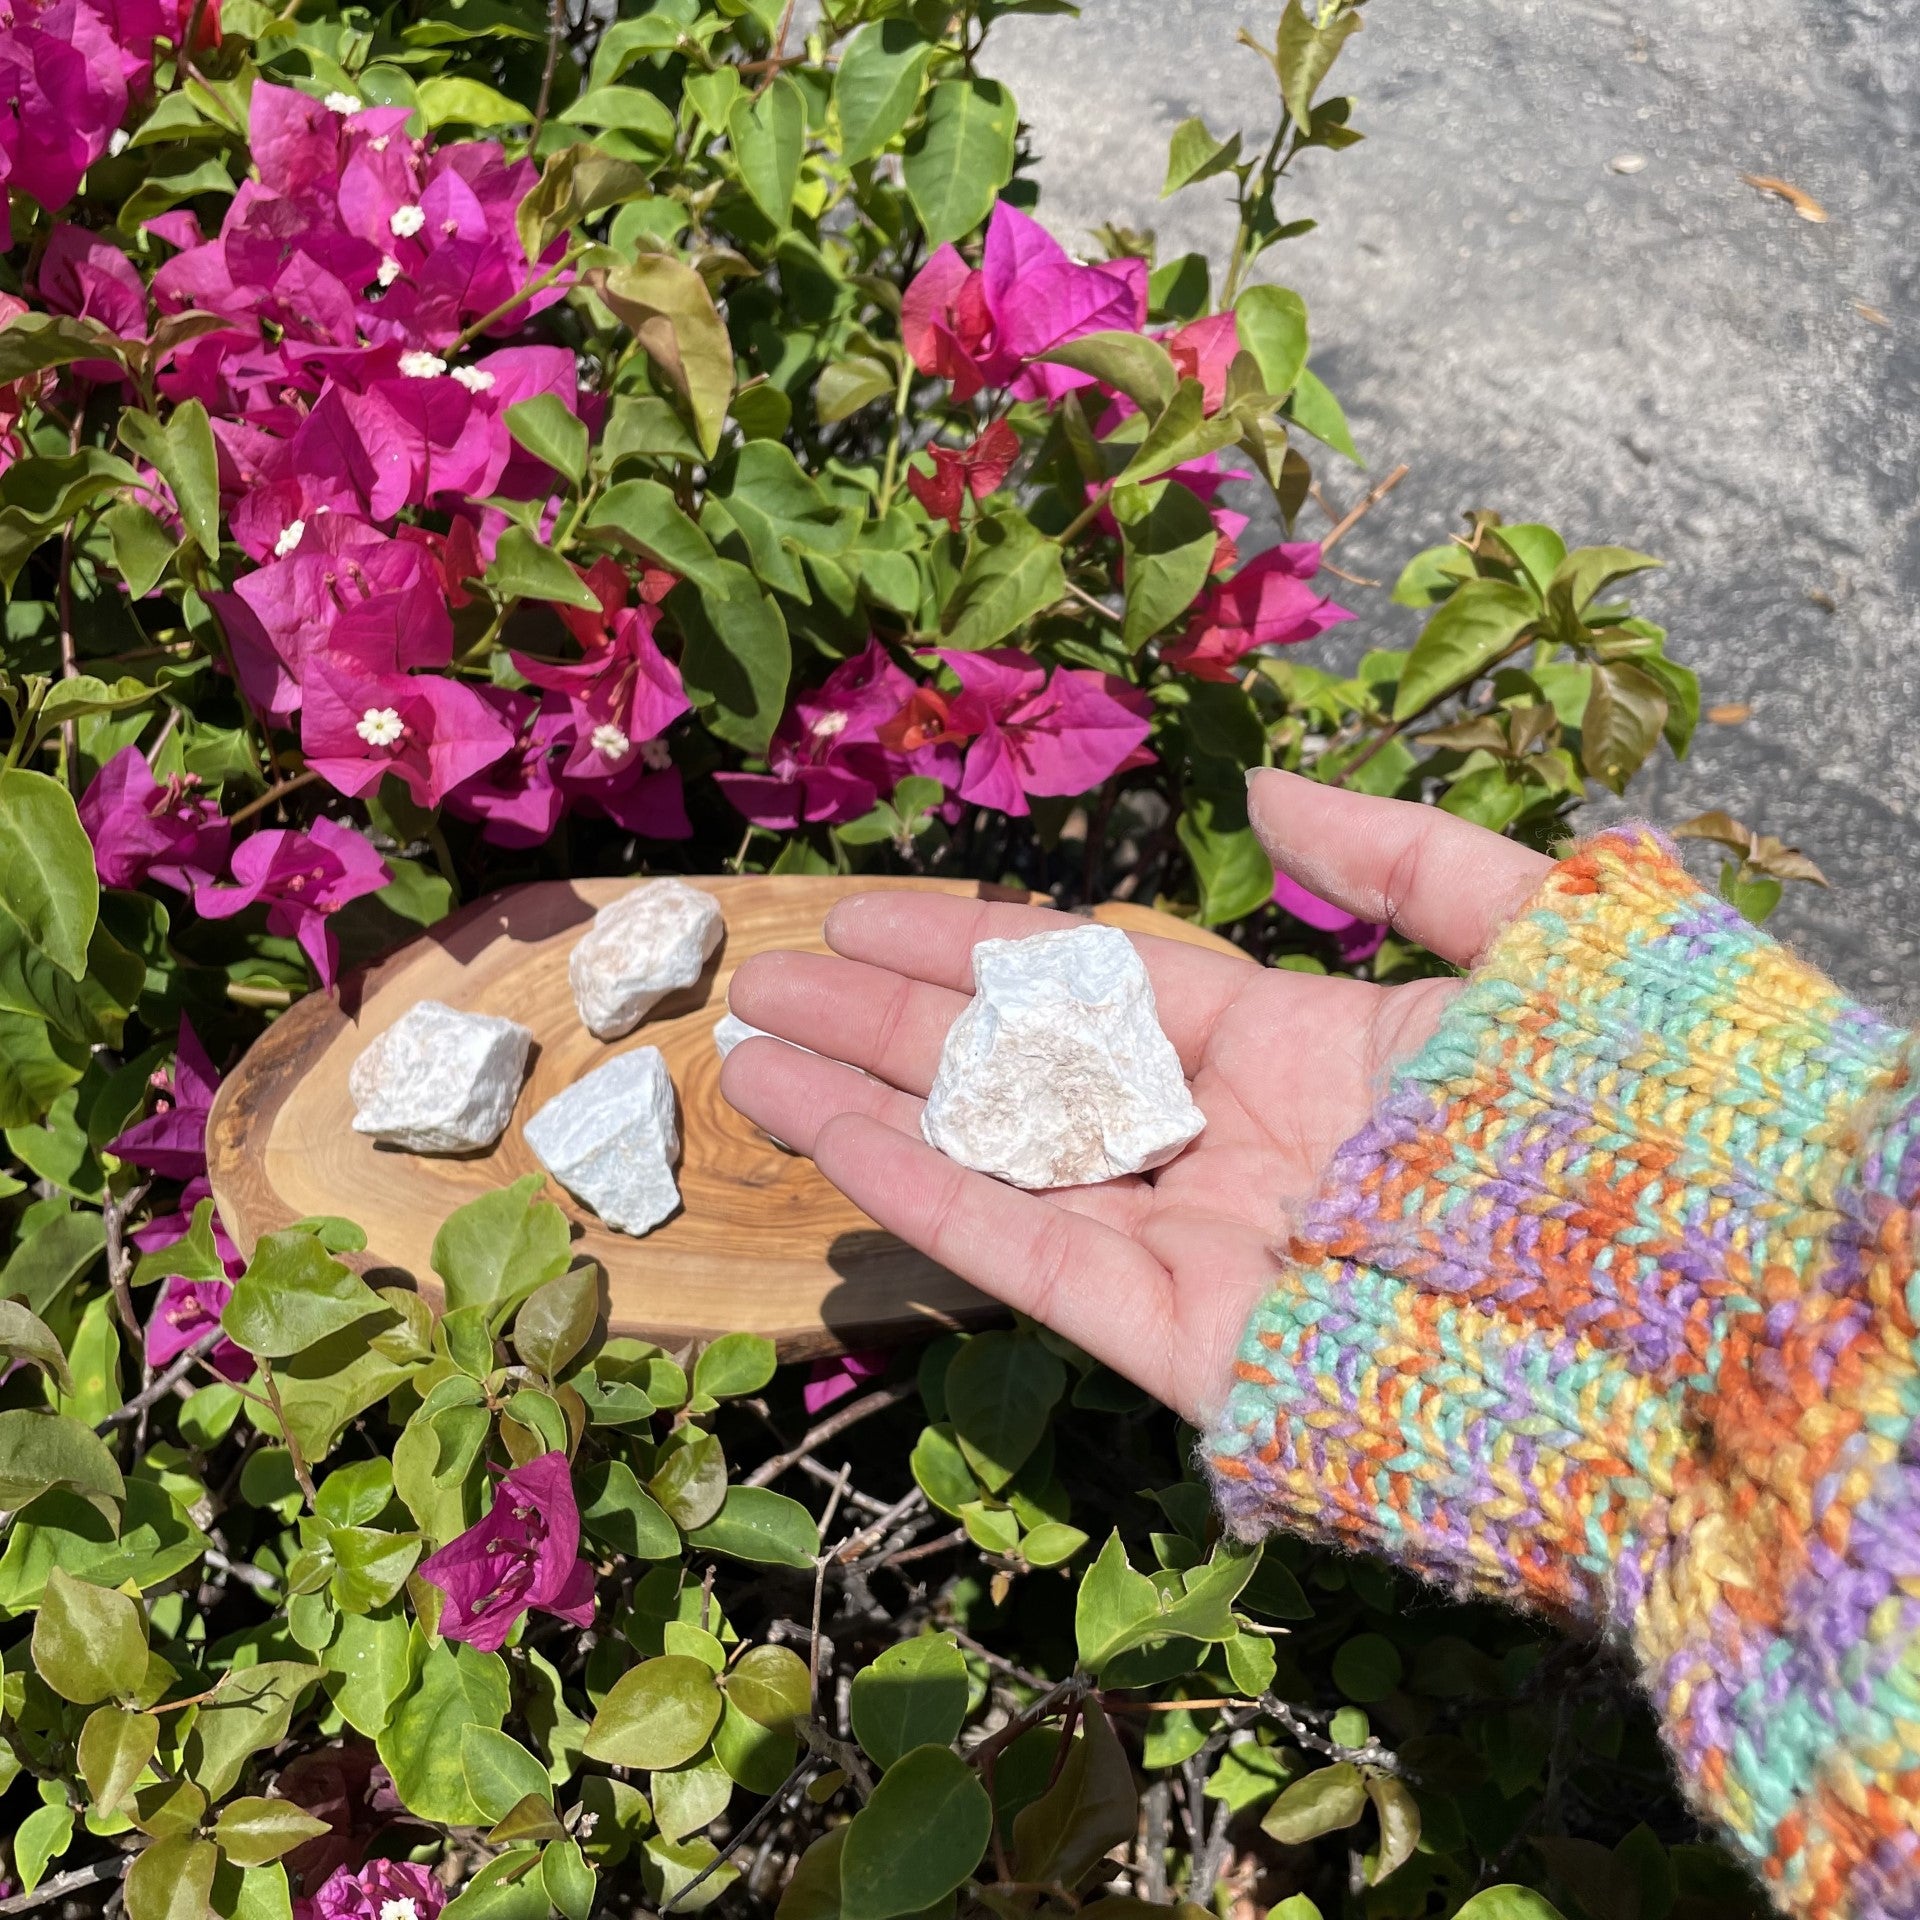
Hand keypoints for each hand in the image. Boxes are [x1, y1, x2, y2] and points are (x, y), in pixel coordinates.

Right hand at [720, 771, 1550, 1425]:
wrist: (1676, 1298)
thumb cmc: (1607, 1103)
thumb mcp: (1525, 936)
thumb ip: (1399, 857)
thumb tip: (1270, 785)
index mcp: (1298, 1050)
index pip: (1100, 983)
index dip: (981, 945)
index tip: (871, 913)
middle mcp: (1229, 1147)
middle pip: (1027, 1069)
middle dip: (894, 1020)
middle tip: (773, 977)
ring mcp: (1197, 1244)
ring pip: (1002, 1160)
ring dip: (873, 1105)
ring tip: (755, 1053)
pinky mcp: (1180, 1338)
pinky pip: (1030, 1254)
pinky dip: (924, 1195)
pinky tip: (828, 1135)